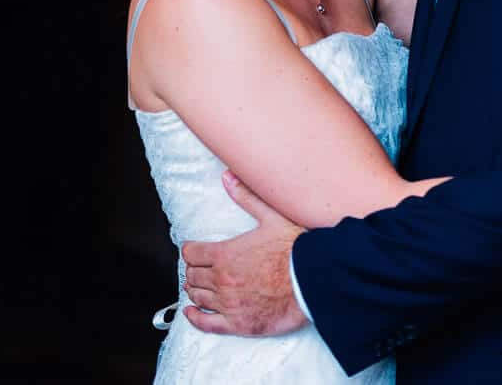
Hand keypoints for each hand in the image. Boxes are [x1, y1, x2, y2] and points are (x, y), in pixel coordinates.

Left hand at [182, 171, 307, 335]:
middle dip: (193, 270)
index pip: (191, 253)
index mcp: (225, 254)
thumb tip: (228, 177)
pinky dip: (195, 318)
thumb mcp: (271, 216)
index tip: (192, 250)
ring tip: (196, 286)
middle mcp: (221, 279)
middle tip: (197, 268)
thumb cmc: (294, 250)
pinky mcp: (237, 323)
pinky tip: (191, 313)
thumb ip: (246, 196)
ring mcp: (228, 303)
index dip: (190, 251)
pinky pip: (206, 323)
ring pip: (198, 297)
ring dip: (195, 290)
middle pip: (193, 275)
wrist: (312, 280)